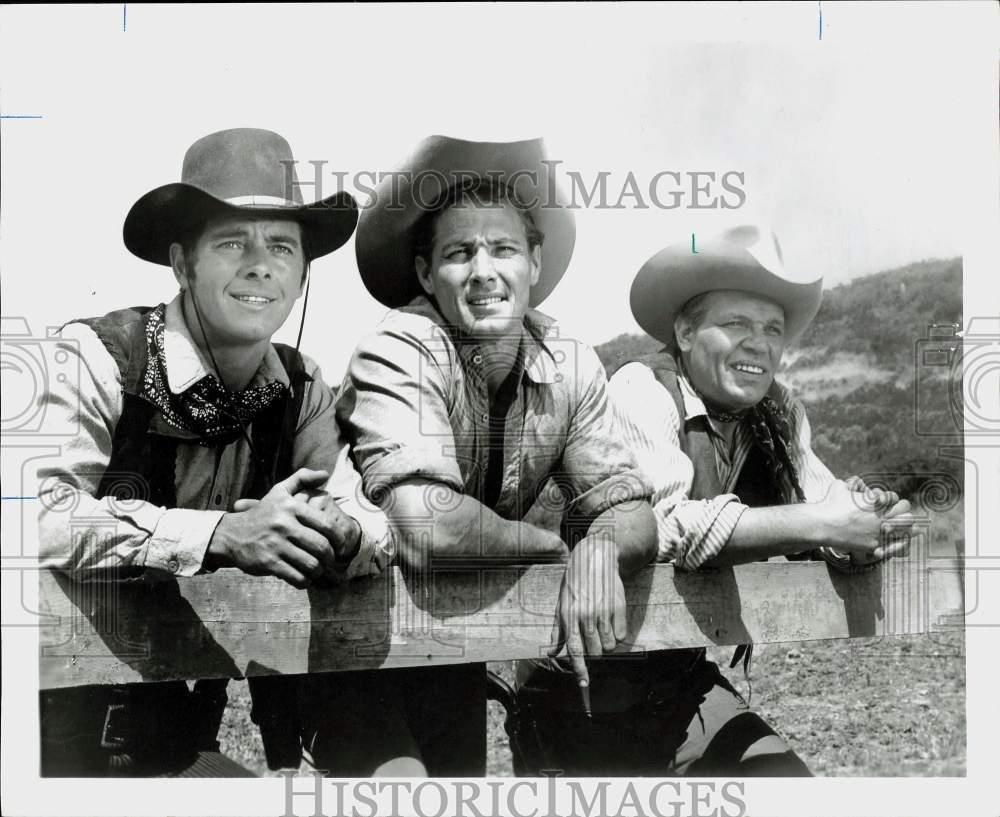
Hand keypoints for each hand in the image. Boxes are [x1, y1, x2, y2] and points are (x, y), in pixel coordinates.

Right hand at [205, 468, 338, 587]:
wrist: (231, 534)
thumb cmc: (261, 513)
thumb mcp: (279, 491)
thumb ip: (302, 479)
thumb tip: (325, 474)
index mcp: (291, 507)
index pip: (327, 525)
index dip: (339, 538)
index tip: (340, 546)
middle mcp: (284, 524)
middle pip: (321, 547)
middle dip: (330, 557)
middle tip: (330, 560)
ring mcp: (276, 544)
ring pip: (311, 564)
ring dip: (319, 570)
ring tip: (318, 569)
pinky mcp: (268, 562)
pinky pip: (296, 577)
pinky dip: (305, 581)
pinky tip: (304, 578)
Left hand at [547, 534, 627, 692]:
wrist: (595, 558)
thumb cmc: (575, 583)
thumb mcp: (561, 604)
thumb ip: (558, 631)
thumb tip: (551, 652)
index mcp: (569, 615)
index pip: (575, 649)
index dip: (580, 669)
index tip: (584, 683)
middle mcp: (586, 615)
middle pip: (595, 651)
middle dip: (595, 652)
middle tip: (593, 638)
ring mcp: (604, 611)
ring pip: (610, 645)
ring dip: (607, 643)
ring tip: (602, 627)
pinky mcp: (619, 607)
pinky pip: (622, 634)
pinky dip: (618, 633)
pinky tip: (611, 619)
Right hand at [818, 479, 913, 562]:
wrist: (822, 524)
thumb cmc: (829, 503)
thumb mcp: (840, 486)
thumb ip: (851, 483)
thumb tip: (856, 481)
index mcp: (875, 501)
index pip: (893, 497)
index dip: (890, 499)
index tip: (886, 502)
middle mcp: (881, 516)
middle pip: (905, 512)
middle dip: (902, 511)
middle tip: (897, 513)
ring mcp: (879, 531)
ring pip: (907, 528)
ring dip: (908, 527)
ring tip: (910, 528)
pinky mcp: (875, 545)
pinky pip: (896, 545)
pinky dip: (900, 544)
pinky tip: (903, 543)